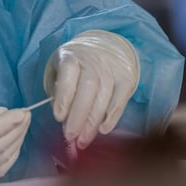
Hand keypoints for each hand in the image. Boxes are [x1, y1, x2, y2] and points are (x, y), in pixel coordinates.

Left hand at [44, 30, 139, 149]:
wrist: (105, 46)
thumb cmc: (78, 64)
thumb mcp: (62, 68)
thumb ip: (60, 90)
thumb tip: (63, 120)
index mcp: (72, 56)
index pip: (68, 74)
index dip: (64, 97)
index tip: (59, 117)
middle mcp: (93, 60)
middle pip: (88, 88)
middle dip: (78, 116)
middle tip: (70, 136)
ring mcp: (111, 69)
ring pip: (103, 97)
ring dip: (92, 122)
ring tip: (83, 140)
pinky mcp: (126, 78)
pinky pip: (120, 100)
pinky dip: (112, 117)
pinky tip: (102, 130)